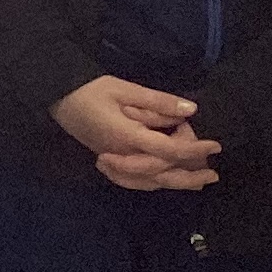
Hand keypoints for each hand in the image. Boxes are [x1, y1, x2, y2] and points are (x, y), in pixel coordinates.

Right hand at [51, 74, 217, 191]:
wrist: (56, 97)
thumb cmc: (89, 90)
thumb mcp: (125, 88)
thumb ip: (158, 101)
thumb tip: (190, 110)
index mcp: (127, 137)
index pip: (167, 149)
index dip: (194, 149)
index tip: (215, 145)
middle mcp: (121, 155)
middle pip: (160, 173)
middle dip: (189, 175)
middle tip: (214, 174)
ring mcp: (113, 161)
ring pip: (148, 180)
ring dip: (175, 182)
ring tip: (198, 182)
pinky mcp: (108, 161)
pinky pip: (133, 181)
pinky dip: (152, 183)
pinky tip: (164, 181)